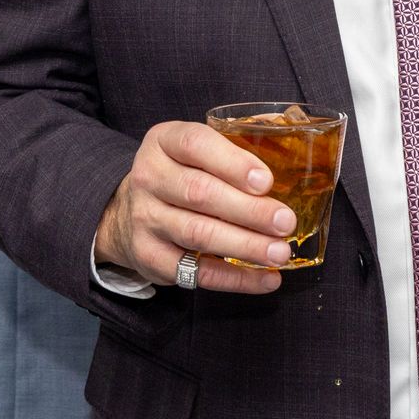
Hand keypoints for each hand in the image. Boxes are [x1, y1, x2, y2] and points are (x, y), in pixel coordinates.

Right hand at [93, 121, 297, 293]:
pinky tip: (266, 279)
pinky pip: (197, 273)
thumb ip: (235, 144)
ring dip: (245, 245)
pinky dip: (235, 279)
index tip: (266, 181)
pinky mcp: (150, 258)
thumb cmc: (180, 174)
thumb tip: (292, 140)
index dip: (232, 163)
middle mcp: (149, 178)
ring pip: (199, 234)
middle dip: (248, 210)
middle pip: (200, 193)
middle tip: (285, 222)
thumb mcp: (195, 150)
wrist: (127, 212)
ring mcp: (146, 219)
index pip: (195, 145)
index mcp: (164, 142)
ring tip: (280, 252)